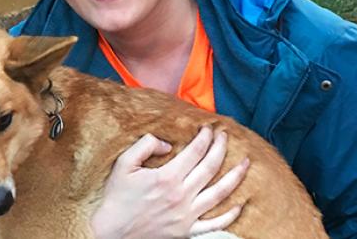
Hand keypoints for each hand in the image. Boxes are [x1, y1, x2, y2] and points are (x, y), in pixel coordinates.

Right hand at [90, 126, 248, 238]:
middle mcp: (181, 195)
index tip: (209, 128)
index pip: (196, 151)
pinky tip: (239, 204)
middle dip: (221, 147)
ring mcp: (186, 215)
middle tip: (225, 136)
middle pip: (211, 166)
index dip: (205, 137)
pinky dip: (229, 215)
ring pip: (220, 193)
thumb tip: (167, 144)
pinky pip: (214, 224)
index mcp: (167, 177)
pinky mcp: (187, 231)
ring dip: (236, 176)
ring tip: (246, 163)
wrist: (111, 232)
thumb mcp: (124, 164)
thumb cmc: (117, 197)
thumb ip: (145, 145)